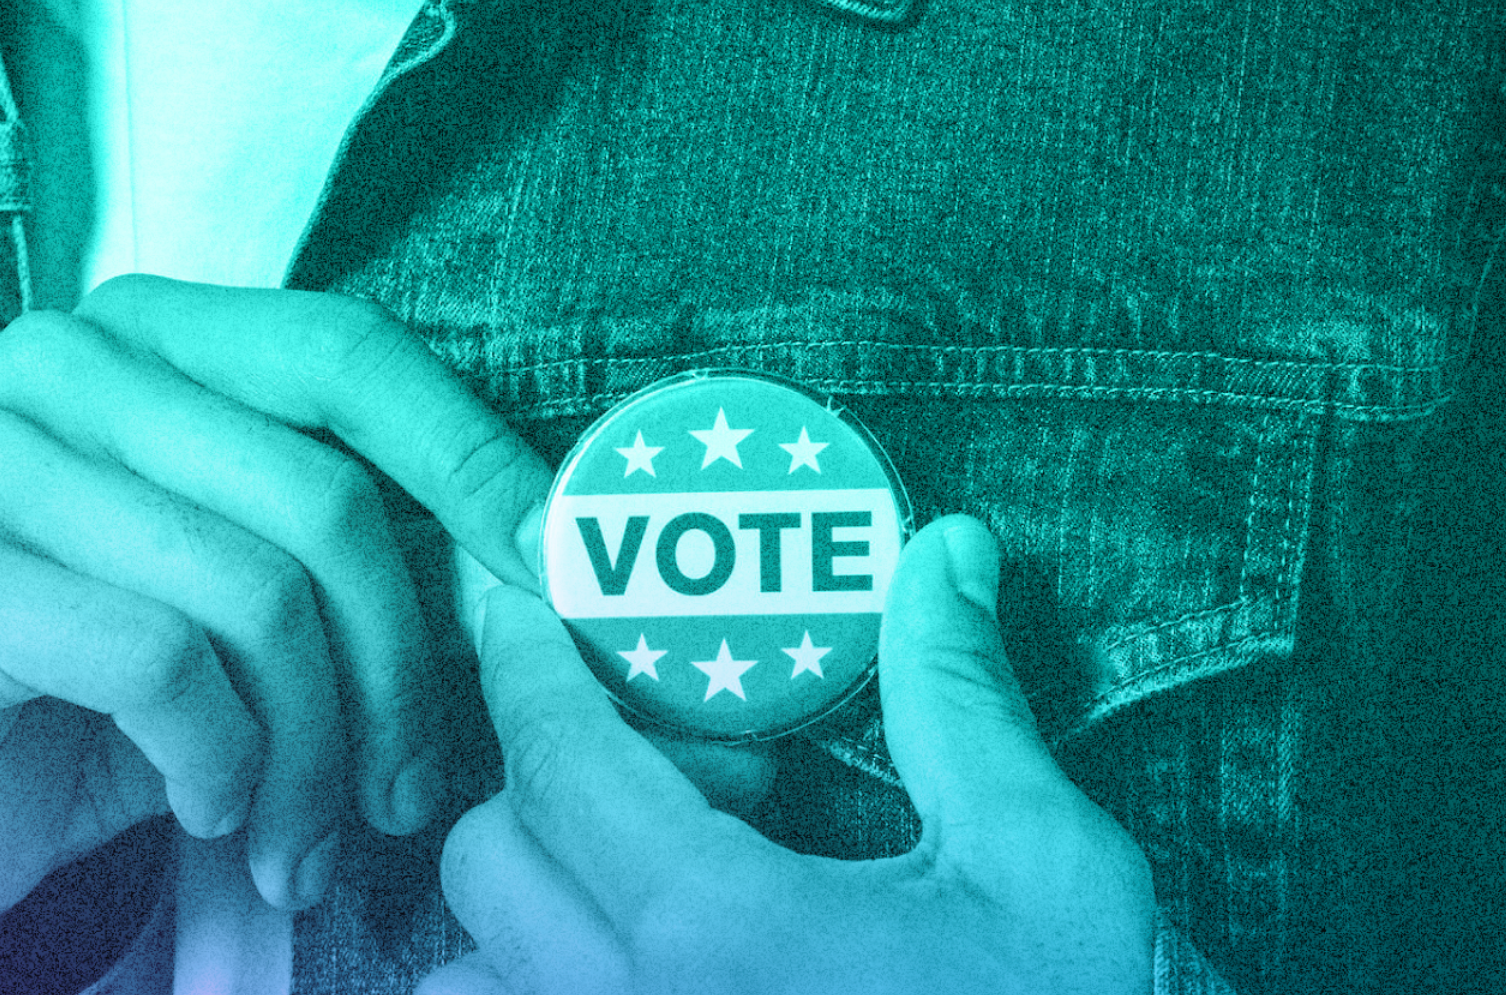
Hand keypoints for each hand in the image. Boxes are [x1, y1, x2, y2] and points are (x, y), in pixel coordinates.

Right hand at [0, 276, 550, 928]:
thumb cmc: (110, 690)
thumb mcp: (254, 599)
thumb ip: (358, 547)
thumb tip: (544, 554)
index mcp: (154, 334)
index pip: (346, 355)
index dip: (466, 454)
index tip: (551, 565)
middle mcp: (61, 362)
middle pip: (319, 497)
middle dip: (391, 674)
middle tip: (401, 795)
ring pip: (250, 593)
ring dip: (307, 752)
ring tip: (297, 835)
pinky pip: (158, 662)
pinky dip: (214, 762)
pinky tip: (203, 807)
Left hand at [422, 516, 1153, 994]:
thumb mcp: (1040, 867)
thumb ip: (962, 704)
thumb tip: (945, 554)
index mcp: (715, 930)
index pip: (553, 758)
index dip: (521, 663)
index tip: (510, 602)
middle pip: (486, 857)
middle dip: (565, 785)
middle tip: (720, 788)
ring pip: (465, 974)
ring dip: (534, 911)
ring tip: (670, 898)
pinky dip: (540, 991)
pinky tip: (666, 974)